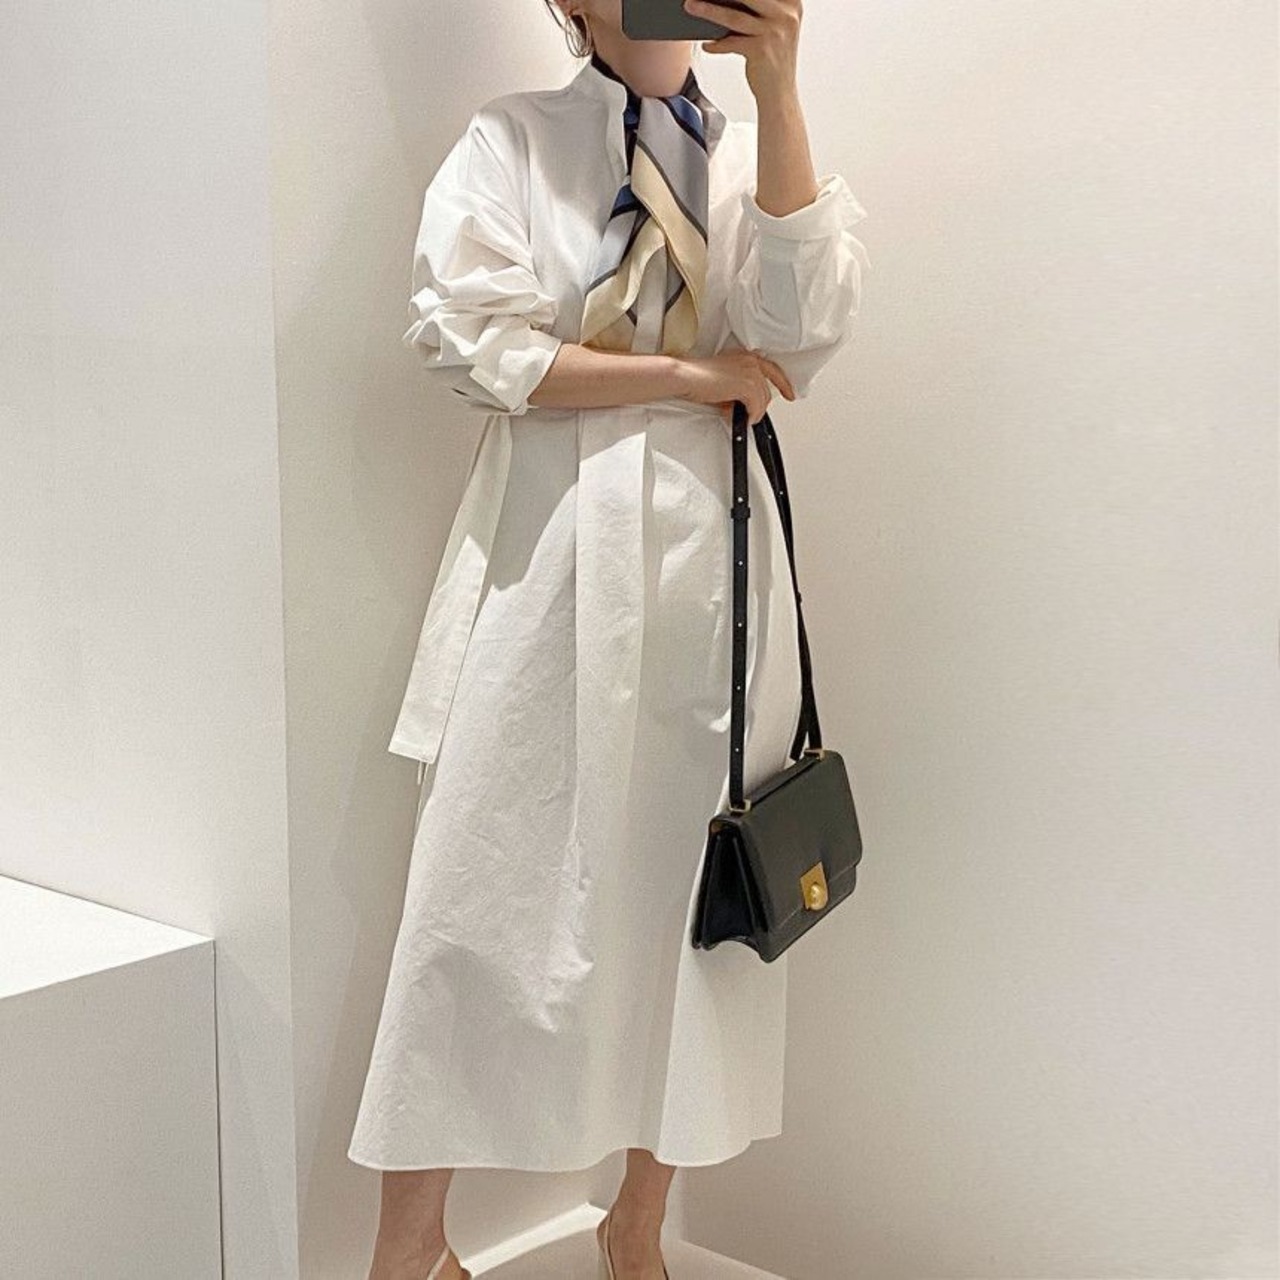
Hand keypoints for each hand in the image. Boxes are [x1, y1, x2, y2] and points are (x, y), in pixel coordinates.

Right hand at [674, 348, 795, 425]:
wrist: (685, 376)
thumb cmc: (697, 377)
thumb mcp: (724, 380)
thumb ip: (739, 388)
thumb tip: (744, 405)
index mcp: (745, 356)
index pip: (772, 370)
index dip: (783, 384)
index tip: (789, 394)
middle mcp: (751, 361)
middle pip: (767, 390)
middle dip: (758, 406)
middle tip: (744, 413)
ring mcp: (750, 372)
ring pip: (763, 400)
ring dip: (752, 412)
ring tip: (736, 415)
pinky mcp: (747, 385)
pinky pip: (756, 407)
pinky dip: (749, 415)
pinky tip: (738, 416)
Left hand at [682, 0, 801, 100]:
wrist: (780, 95)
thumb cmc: (772, 58)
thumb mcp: (772, 26)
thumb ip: (758, 8)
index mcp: (791, 2)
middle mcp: (786, 14)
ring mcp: (775, 31)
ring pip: (734, 16)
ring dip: (708, 10)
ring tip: (690, 6)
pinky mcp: (762, 50)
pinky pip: (731, 42)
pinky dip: (716, 44)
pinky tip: (707, 44)